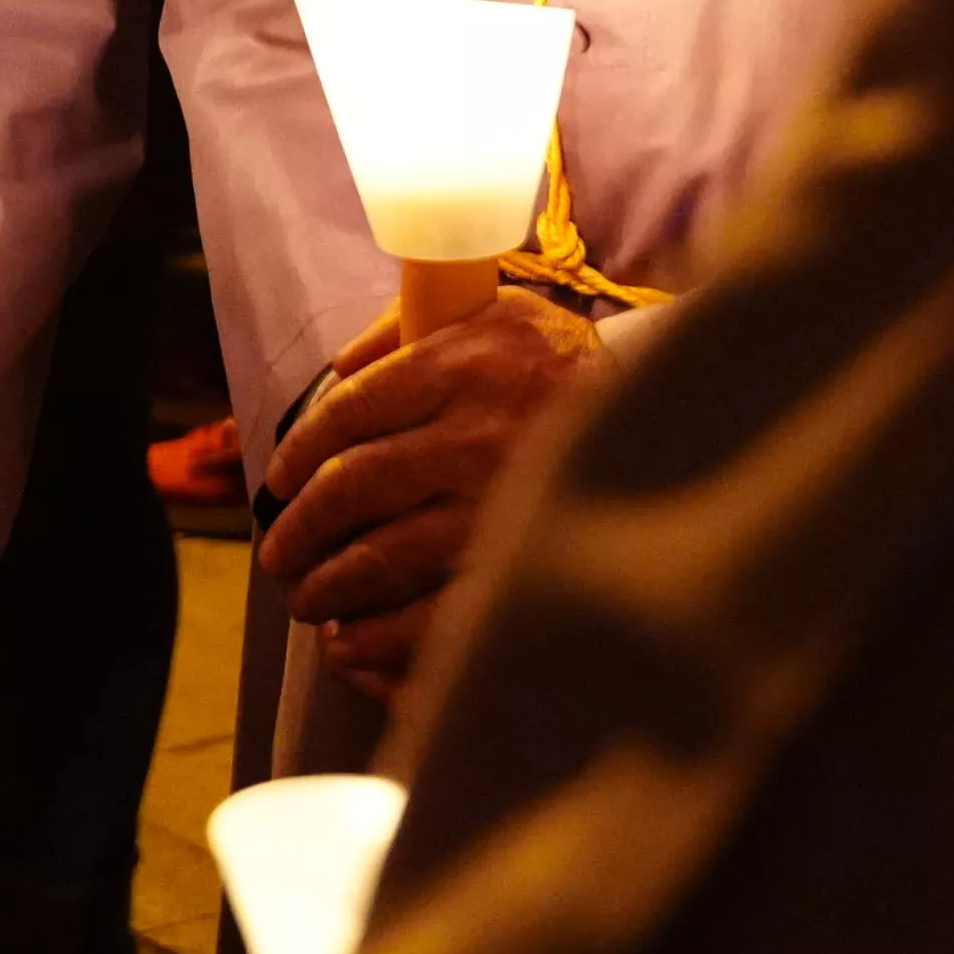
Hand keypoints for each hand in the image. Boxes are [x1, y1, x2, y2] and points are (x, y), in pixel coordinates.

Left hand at [256, 286, 598, 701]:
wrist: (675, 419)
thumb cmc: (567, 365)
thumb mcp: (498, 313)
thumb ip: (413, 327)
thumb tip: (342, 366)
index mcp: (464, 364)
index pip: (351, 411)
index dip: (300, 451)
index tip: (277, 479)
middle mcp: (478, 435)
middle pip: (356, 487)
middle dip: (301, 527)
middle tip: (278, 553)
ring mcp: (503, 507)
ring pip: (384, 555)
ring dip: (329, 584)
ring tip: (306, 598)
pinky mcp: (526, 567)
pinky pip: (434, 614)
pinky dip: (379, 635)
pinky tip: (348, 641)